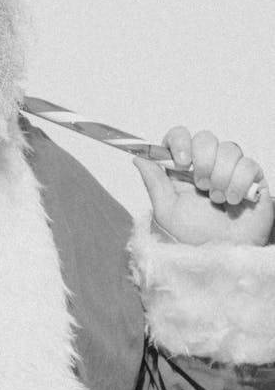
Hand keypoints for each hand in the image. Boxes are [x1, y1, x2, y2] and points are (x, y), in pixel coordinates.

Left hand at [134, 127, 272, 245]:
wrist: (224, 254)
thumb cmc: (195, 236)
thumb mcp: (167, 210)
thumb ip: (154, 182)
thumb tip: (138, 156)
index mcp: (182, 169)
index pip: (179, 136)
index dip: (180, 142)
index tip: (181, 162)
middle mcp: (206, 164)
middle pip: (205, 138)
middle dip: (203, 162)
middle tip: (201, 187)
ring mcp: (230, 168)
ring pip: (228, 148)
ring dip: (220, 178)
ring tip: (217, 200)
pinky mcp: (252, 176)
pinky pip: (248, 164)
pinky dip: (238, 184)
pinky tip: (234, 201)